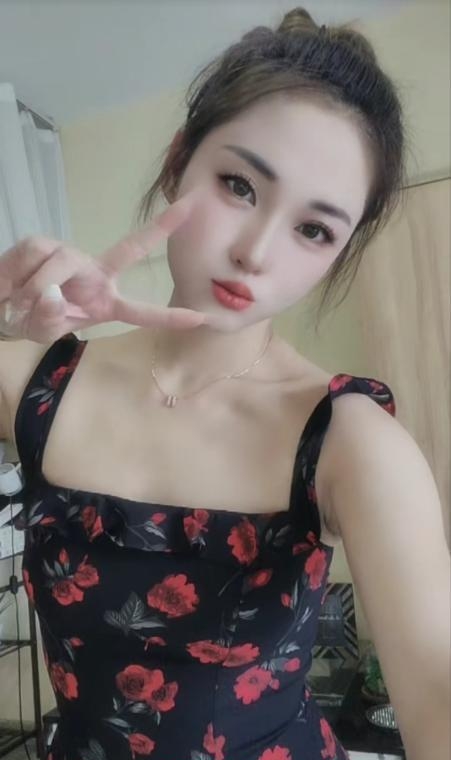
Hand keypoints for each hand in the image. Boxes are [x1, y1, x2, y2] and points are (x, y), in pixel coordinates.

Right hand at [0, 190, 205, 342]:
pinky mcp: (44, 244)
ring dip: (36, 288)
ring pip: (62, 262)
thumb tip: (51, 293)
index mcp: (104, 303)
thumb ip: (50, 320)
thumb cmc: (29, 321)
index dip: (168, 317)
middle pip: (129, 250)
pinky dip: (18, 277)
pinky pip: (35, 256)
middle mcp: (95, 274)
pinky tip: (10, 288)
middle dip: (159, 229)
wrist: (2, 305)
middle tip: (189, 208)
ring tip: (18, 305)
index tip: (200, 318)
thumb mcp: (43, 332)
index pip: (141, 312)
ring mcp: (70, 257)